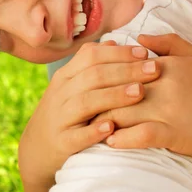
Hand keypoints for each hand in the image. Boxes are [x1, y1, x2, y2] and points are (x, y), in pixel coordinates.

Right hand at [18, 41, 161, 191]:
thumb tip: (114, 43)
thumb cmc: (67, 112)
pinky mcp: (61, 143)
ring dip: (114, 96)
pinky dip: (94, 131)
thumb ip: (93, 64)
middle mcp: (61, 93)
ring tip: (140, 92)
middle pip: (93, 75)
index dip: (119, 53)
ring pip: (86, 102)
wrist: (38, 149)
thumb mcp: (74, 85)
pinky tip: (112, 127)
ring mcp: (59, 118)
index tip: (145, 53)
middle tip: (154, 69)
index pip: (91, 55)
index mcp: (67, 75)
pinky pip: (76, 136)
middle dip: (126, 70)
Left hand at [98, 33, 191, 160]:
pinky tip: (111, 144)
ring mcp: (167, 109)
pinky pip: (141, 136)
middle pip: (116, 92)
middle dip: (95, 102)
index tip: (86, 87)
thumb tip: (138, 37)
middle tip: (79, 112)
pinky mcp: (175, 133)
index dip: (101, 78)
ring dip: (103, 123)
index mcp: (164, 65)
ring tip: (88, 130)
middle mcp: (161, 85)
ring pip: (123, 114)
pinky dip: (122, 140)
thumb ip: (166, 42)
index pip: (121, 68)